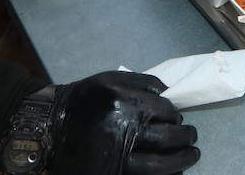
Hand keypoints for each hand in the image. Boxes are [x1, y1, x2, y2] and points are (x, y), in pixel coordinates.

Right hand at [49, 71, 198, 174]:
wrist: (52, 127)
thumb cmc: (84, 100)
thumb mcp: (109, 79)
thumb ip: (142, 81)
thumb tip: (169, 92)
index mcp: (124, 105)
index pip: (165, 112)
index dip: (176, 115)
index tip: (177, 118)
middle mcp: (123, 132)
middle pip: (168, 139)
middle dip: (186, 138)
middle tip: (192, 137)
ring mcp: (117, 160)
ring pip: (160, 166)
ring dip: (182, 161)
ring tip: (191, 155)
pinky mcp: (112, 174)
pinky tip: (174, 170)